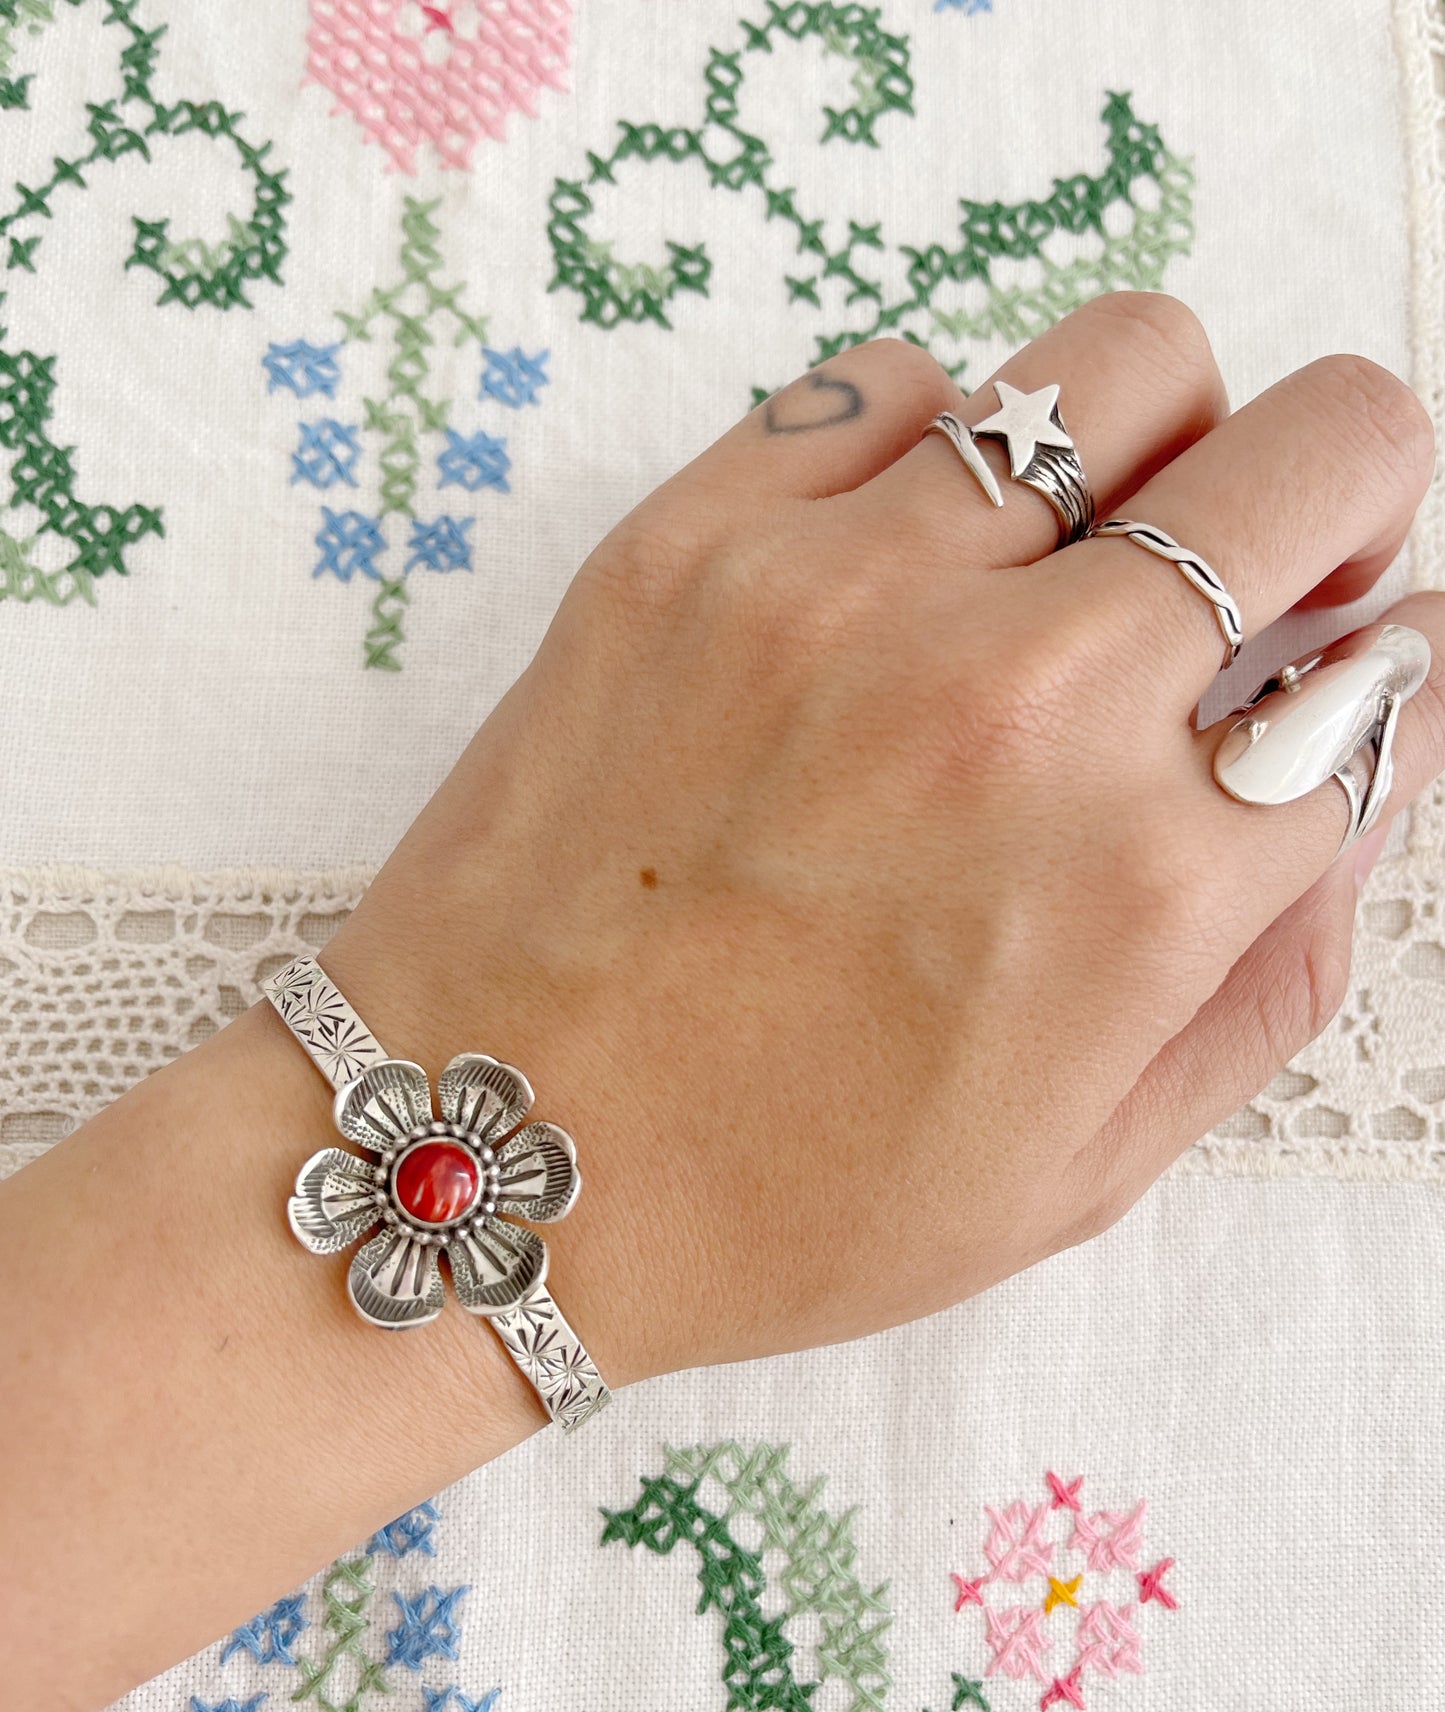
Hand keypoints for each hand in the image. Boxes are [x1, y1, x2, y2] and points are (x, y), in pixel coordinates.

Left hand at [318, 292, 1444, 1386]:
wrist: (484, 1158)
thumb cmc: (779, 1200)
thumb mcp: (1077, 1170)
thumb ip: (1266, 977)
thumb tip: (1359, 774)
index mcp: (1138, 884)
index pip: (1387, 673)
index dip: (1386, 669)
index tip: (1339, 671)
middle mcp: (1020, 703)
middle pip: (1317, 449)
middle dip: (1338, 498)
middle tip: (1267, 570)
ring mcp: (846, 593)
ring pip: (1125, 365)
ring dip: (1159, 444)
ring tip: (1082, 551)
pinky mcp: (695, 538)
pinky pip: (898, 380)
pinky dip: (947, 444)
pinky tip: (907, 557)